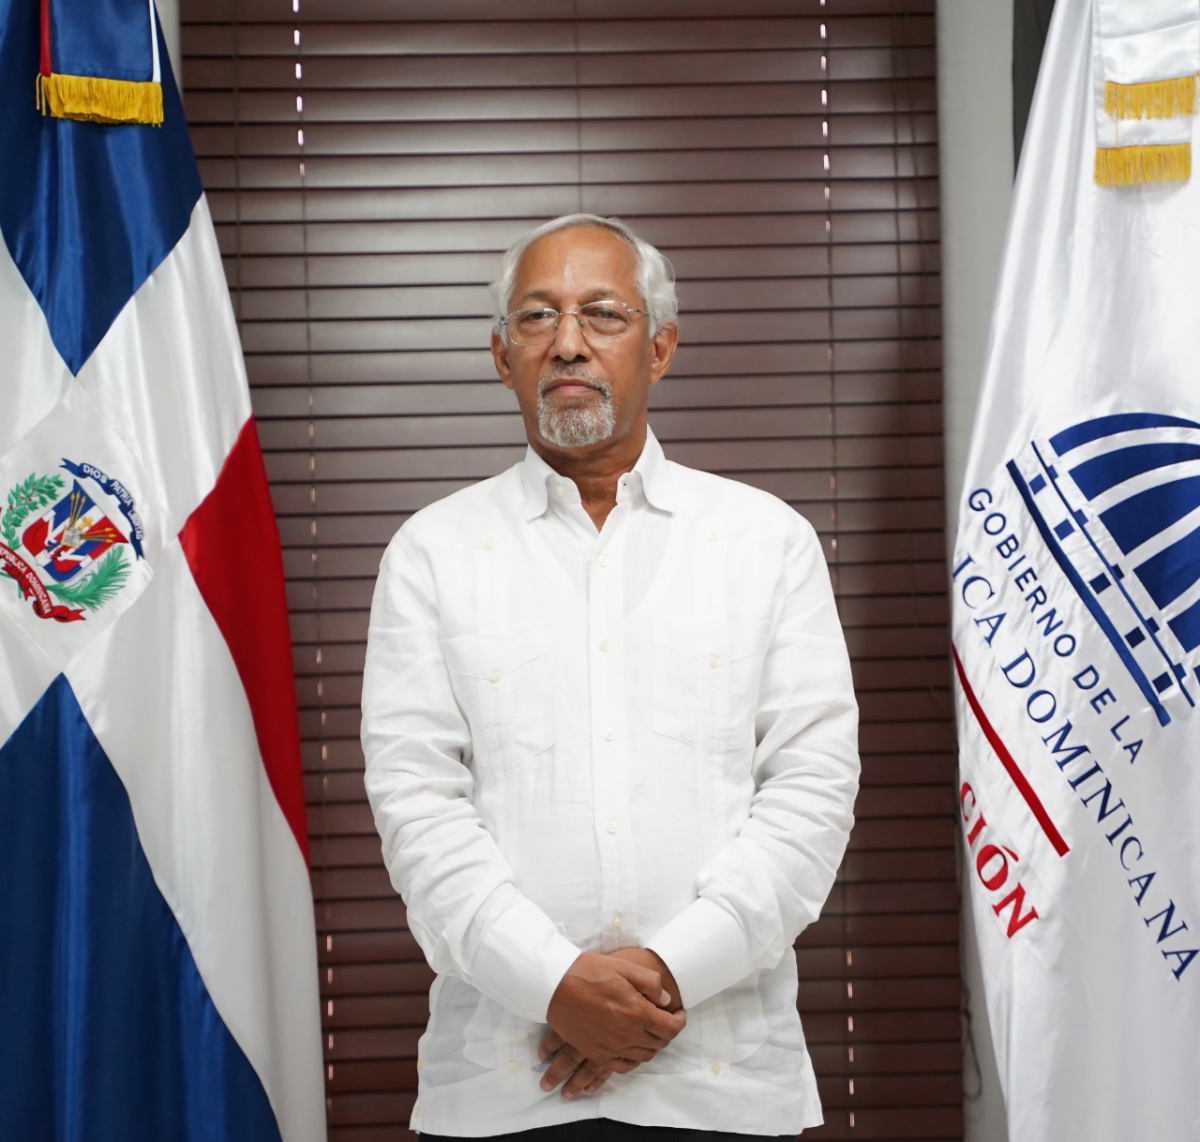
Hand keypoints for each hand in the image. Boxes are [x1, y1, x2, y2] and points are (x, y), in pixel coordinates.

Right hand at [540, 949, 685, 1097]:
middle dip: (666, 1034)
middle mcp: (626, 1035)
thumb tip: (665, 1001)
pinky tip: (630, 1055)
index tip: (679, 1013)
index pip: (670, 1028)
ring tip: (650, 1037)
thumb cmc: (588, 971)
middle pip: (657, 1044)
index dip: (679, 1021)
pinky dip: (629, 1062)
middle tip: (665, 1022)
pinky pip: (618, 1066)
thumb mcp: (624, 966)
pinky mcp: (594, 1052)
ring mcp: (610, 1047)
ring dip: (650, 1048)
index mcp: (637, 1013)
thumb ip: (650, 983)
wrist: (554, 984)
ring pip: (640, 1057)